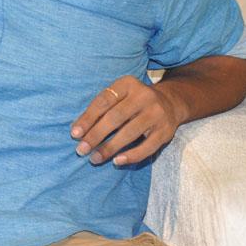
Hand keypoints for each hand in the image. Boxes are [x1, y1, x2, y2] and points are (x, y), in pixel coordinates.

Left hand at [71, 75, 187, 166]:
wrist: (171, 102)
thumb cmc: (133, 102)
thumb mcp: (119, 96)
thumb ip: (100, 109)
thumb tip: (78, 131)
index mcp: (127, 84)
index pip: (103, 101)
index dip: (87, 118)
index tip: (74, 134)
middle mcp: (144, 96)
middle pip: (115, 118)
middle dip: (96, 135)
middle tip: (81, 150)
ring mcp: (156, 114)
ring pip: (129, 133)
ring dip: (109, 148)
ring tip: (94, 158)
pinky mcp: (166, 131)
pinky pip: (147, 147)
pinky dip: (131, 156)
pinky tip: (116, 161)